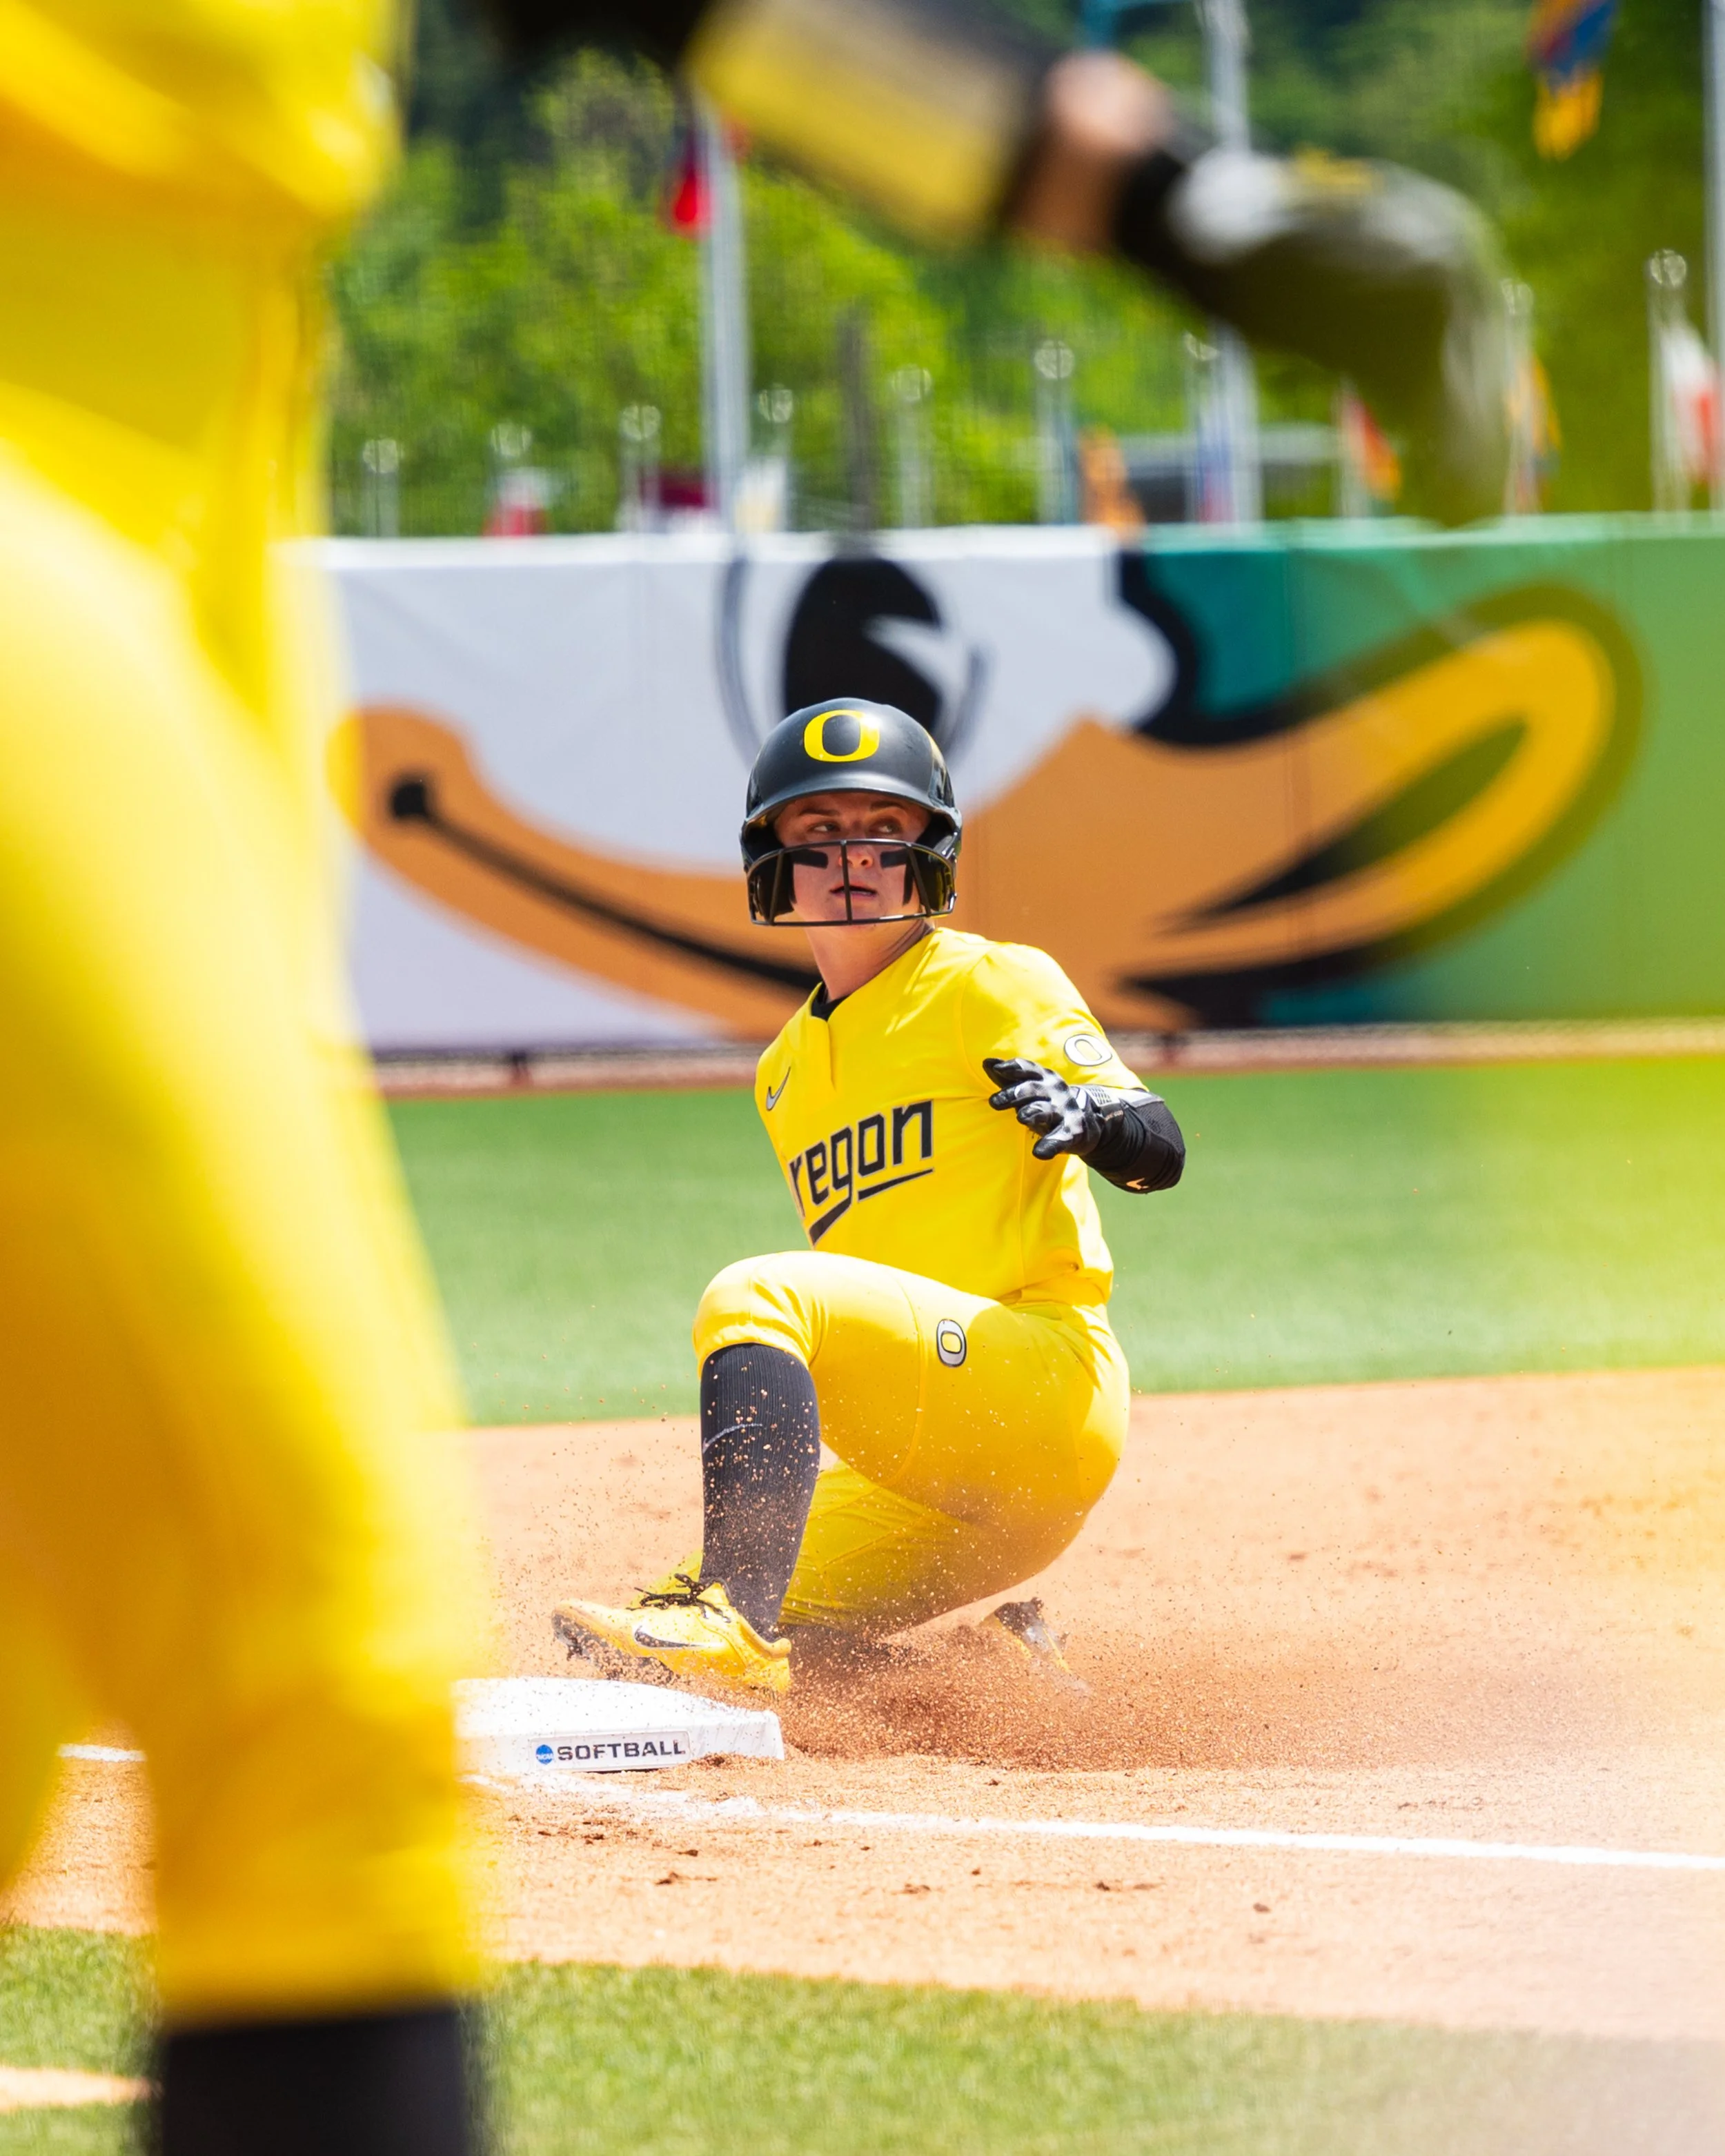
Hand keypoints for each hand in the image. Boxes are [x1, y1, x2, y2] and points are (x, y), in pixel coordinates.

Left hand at [983, 1056, 1101, 1161]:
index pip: (1027, 1069)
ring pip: (1046, 1110)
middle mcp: (1055, 1091)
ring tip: (1020, 1117)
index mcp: (1044, 1078)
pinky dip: (1051, 1144)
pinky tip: (1039, 1152)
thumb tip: (987, 1062)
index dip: (1013, 1068)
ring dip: (1033, 1112)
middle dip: (1014, 1094)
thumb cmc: (1047, 1102)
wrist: (1085, 1122)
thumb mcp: (1029, 1088)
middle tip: (994, 1102)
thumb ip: (1008, 1077)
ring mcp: (1065, 1110)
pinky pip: (1061, 1138)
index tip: (997, 1069)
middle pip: (1032, 1089)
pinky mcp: (1072, 1131)